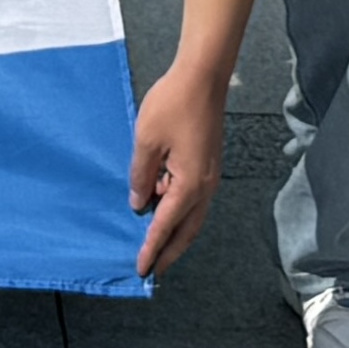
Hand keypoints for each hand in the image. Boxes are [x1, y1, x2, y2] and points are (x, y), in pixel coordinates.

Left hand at [127, 58, 221, 277]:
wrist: (203, 77)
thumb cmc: (172, 105)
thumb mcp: (146, 141)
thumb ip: (141, 176)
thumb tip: (138, 203)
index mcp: (189, 185)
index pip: (166, 226)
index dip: (152, 248)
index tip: (141, 269)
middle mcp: (205, 187)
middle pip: (187, 230)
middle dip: (170, 252)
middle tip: (153, 269)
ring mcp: (210, 176)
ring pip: (193, 216)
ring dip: (176, 233)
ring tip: (157, 245)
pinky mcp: (208, 164)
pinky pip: (193, 199)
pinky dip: (179, 211)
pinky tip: (162, 206)